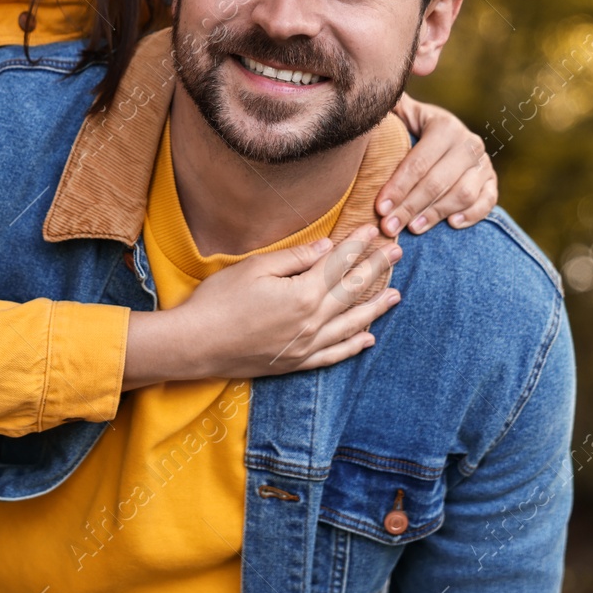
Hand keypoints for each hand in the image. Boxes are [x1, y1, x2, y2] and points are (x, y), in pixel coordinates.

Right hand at [123, 225, 399, 388]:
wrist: (196, 344)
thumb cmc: (219, 300)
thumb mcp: (254, 268)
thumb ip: (295, 258)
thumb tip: (327, 247)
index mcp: (303, 294)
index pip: (338, 264)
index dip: (358, 244)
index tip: (374, 230)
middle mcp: (312, 322)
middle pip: (352, 291)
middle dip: (376, 270)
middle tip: (397, 254)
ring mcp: (306, 345)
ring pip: (351, 324)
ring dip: (375, 307)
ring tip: (395, 295)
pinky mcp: (296, 362)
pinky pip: (334, 354)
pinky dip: (354, 345)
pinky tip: (368, 338)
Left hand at [377, 94, 497, 236]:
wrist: (446, 136)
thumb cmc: (414, 128)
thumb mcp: (403, 114)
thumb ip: (389, 107)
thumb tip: (369, 94)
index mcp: (445, 125)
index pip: (418, 162)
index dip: (398, 187)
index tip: (380, 207)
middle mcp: (468, 143)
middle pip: (438, 182)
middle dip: (410, 206)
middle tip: (389, 226)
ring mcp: (483, 163)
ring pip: (462, 194)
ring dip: (437, 213)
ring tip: (413, 228)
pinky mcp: (492, 182)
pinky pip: (487, 201)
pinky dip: (473, 215)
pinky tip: (452, 224)